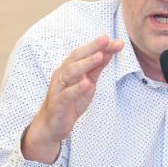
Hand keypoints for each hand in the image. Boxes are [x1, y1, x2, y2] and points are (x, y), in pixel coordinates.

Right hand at [22, 34, 123, 163]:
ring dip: (85, 64)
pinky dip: (77, 88)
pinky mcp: (58, 104)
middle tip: (106, 40)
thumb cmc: (69, 103)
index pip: (84, 53)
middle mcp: (62, 75)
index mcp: (69, 69)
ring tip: (99, 57)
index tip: (116, 42)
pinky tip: (87, 83)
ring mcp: (59, 89)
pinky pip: (67, 95)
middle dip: (91, 48)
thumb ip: (96, 69)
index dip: (98, 46)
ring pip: (70, 73)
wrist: (52, 126)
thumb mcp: (87, 84)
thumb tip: (108, 52)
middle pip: (75, 58)